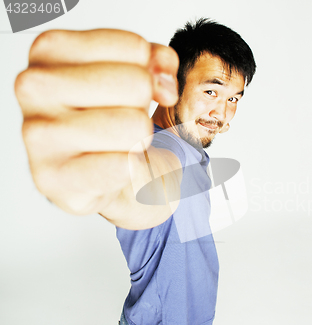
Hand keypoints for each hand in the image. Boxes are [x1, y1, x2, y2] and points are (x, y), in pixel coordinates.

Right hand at [15, 29, 178, 214]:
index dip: (152, 74)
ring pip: (134, 126)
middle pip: (136, 84)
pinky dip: (131, 170)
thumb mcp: (137, 77)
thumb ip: (155, 62)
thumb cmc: (114, 121)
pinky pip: (124, 165)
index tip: (138, 91)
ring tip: (116, 145)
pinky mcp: (51, 178)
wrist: (104, 178)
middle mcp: (34, 85)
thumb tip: (164, 84)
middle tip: (124, 123)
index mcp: (51, 49)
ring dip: (138, 141)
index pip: (135, 48)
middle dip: (143, 108)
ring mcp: (38, 133)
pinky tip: (111, 169)